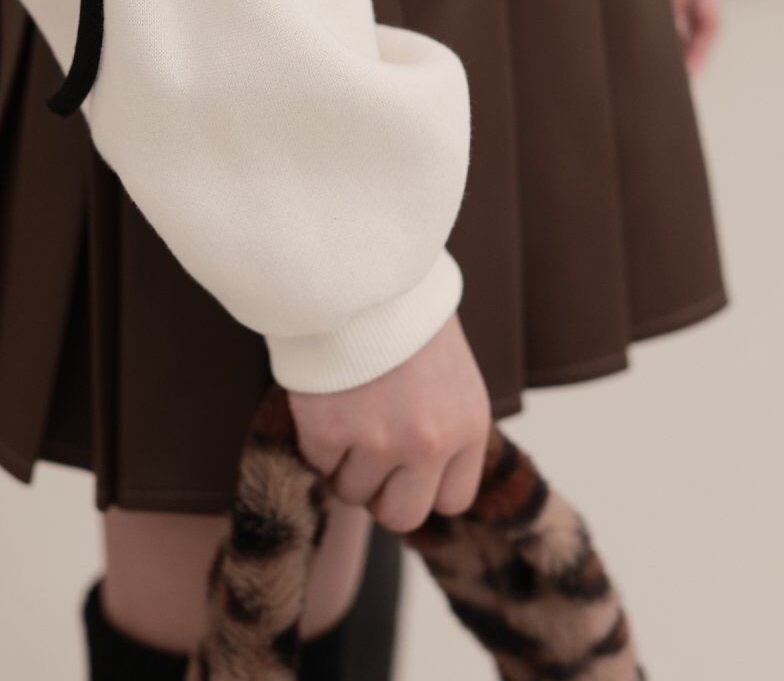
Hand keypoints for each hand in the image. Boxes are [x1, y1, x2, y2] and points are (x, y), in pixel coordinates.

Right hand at [288, 315, 490, 532]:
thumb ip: (442, 426)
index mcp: (468, 426)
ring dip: (342, 462)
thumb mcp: (449, 373)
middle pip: (402, 514)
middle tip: (365, 452)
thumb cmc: (404, 314)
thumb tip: (419, 477)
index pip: (451, 500)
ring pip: (353, 492)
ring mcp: (380, 442)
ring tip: (344, 413)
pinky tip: (323, 400)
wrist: (362, 270)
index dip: (421, 485)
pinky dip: (314, 440)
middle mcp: (430, 444)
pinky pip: (317, 464)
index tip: (403, 463)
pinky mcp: (330, 432)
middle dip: (380, 490)